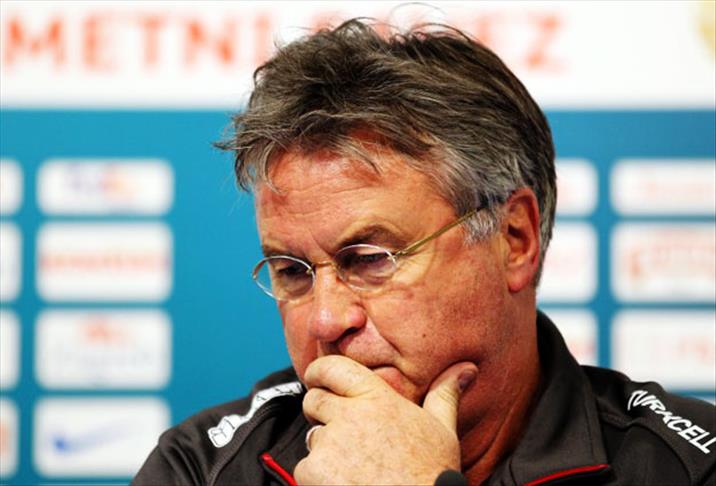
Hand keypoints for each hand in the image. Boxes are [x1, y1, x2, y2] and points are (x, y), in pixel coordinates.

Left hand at [294, 355, 476, 484]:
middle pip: (315, 400)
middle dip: (320, 413)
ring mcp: (330, 443)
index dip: (320, 371)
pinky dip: (319, 477)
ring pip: (312, 437)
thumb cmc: (432, 476)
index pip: (334, 368)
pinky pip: (305, 467)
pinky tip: (346, 484)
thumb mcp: (443, 430)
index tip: (317, 378)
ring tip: (355, 468)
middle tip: (341, 434)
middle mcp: (350, 415)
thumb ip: (444, 395)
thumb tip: (465, 369)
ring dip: (324, 449)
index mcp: (378, 398)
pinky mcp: (314, 470)